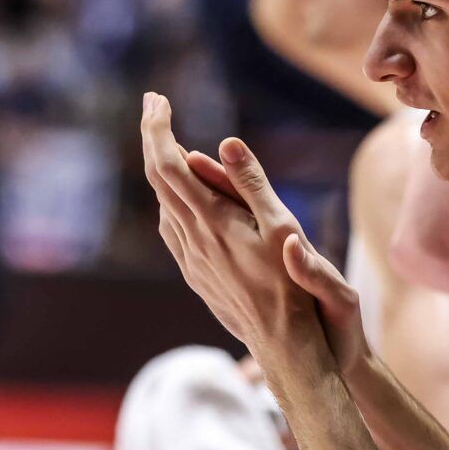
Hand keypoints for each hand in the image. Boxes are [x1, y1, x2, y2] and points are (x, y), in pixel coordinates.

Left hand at [140, 93, 368, 374]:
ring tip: (168, 141)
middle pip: (158, 180)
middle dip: (152, 137)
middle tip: (154, 104)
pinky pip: (173, 227)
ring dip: (163, 169)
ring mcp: (191, 260)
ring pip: (164, 204)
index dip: (156, 128)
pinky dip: (173, 199)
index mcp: (211, 223)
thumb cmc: (296, 291)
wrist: (287, 350)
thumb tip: (226, 143)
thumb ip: (254, 186)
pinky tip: (184, 197)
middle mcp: (192, 240)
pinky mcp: (197, 276)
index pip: (167, 165)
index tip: (157, 99)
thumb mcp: (284, 230)